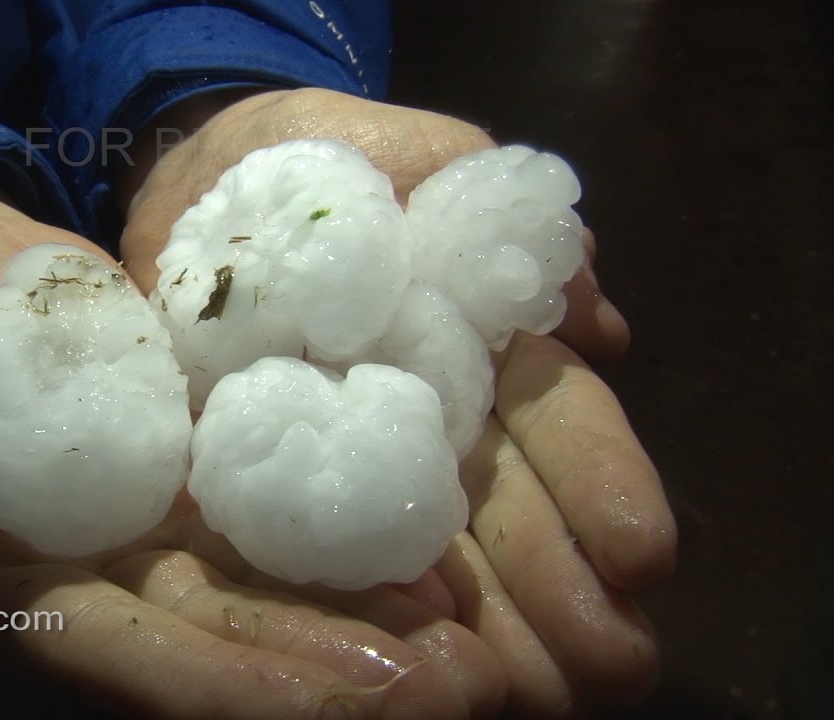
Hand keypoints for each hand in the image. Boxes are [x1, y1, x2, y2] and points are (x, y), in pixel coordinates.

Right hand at [0, 167, 505, 717]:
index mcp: (3, 585)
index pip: (117, 656)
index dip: (226, 683)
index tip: (345, 699)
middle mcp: (91, 574)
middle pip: (216, 640)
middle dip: (326, 674)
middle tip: (459, 688)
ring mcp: (151, 520)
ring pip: (265, 587)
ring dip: (364, 622)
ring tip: (472, 646)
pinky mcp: (195, 458)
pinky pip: (277, 503)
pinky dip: (350, 535)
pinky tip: (434, 556)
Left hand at [117, 88, 675, 715]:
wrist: (190, 181)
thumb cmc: (314, 155)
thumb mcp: (415, 154)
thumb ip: (501, 215)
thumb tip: (595, 323)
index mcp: (478, 350)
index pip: (556, 426)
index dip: (602, 485)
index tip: (643, 555)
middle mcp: (428, 422)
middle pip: (504, 514)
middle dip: (561, 591)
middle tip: (609, 664)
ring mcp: (350, 460)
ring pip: (430, 554)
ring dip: (491, 627)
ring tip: (533, 690)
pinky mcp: (266, 483)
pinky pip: (319, 551)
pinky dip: (366, 604)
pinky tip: (411, 650)